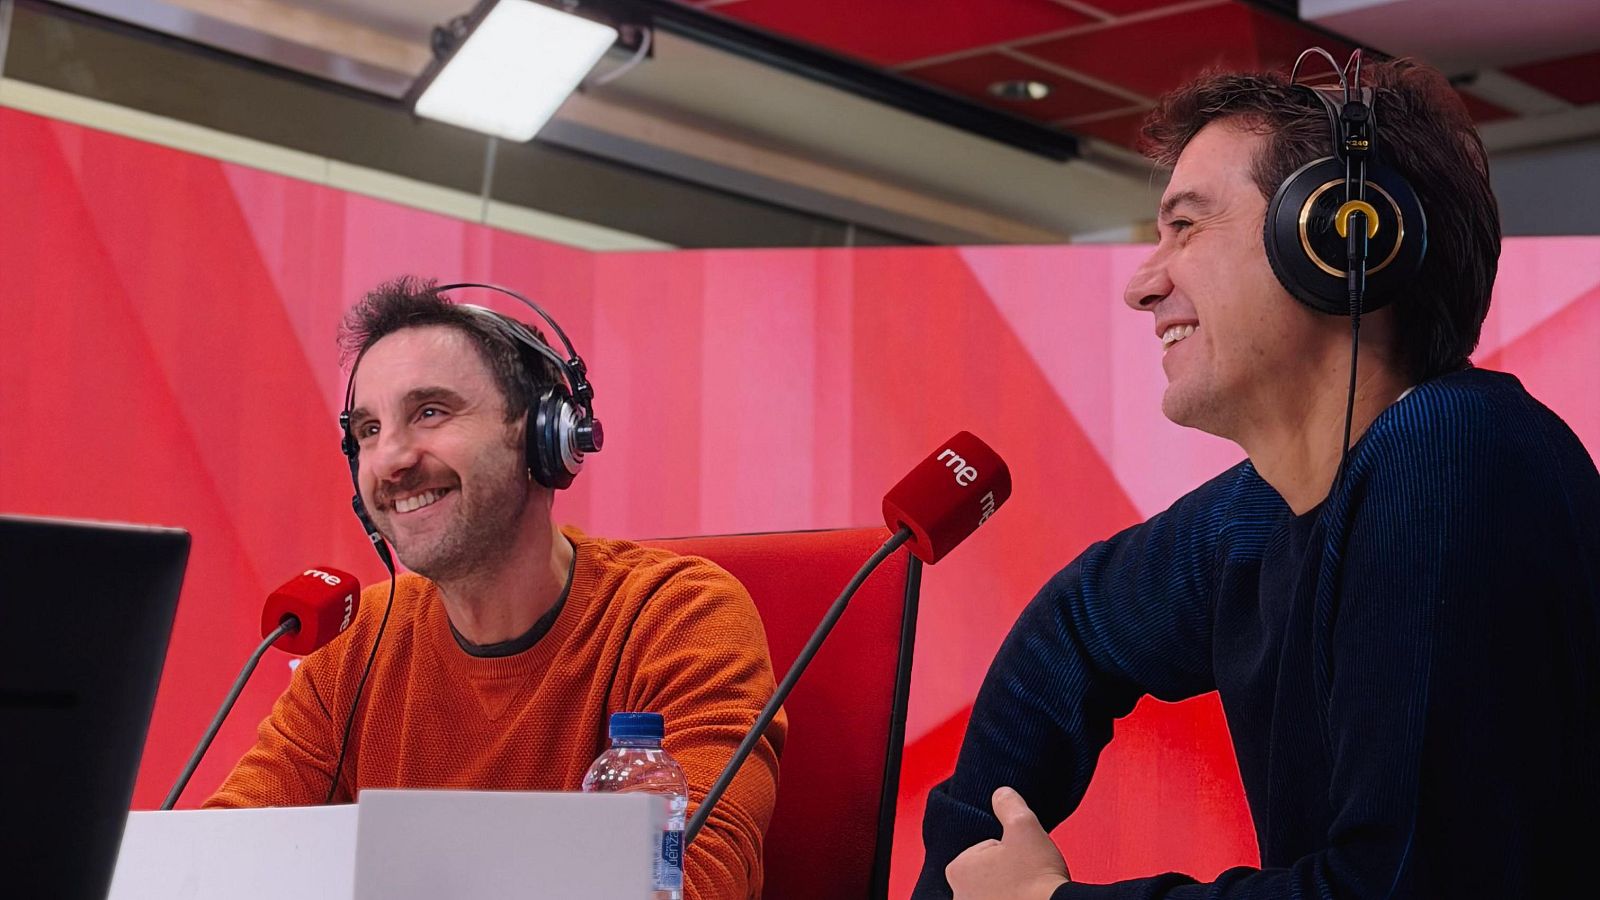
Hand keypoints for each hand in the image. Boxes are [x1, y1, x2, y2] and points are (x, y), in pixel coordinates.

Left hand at [946, 786, 1070, 899]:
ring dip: (1008, 890)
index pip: (986, 849)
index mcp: (958, 869)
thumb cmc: (1037, 877)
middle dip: (1006, 872)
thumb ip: (1008, 804)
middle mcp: (959, 895)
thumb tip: (1001, 794)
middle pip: (987, 872)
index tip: (1022, 861)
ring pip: (994, 892)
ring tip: (1028, 892)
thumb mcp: (1023, 825)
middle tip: (1026, 875)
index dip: (1009, 850)